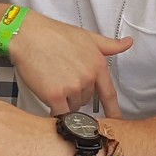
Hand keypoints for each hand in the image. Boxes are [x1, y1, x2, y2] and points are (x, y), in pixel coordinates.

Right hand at [6, 13, 131, 114]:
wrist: (27, 35)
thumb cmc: (54, 34)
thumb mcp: (86, 36)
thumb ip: (109, 45)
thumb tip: (128, 43)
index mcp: (98, 64)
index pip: (109, 94)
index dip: (113, 110)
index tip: (117, 121)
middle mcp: (88, 77)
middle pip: (86, 100)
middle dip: (75, 94)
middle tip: (61, 76)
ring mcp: (72, 87)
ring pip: (72, 107)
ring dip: (64, 101)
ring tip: (52, 81)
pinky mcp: (55, 95)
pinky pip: (60, 113)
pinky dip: (55, 111)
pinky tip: (49, 100)